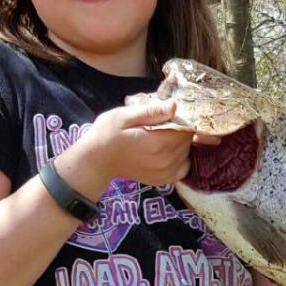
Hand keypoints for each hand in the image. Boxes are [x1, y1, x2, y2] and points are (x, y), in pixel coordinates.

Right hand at [60, 98, 214, 197]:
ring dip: (180, 144)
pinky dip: (180, 158)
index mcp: (158, 142)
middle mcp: (166, 160)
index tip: (170, 113)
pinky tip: (167, 151)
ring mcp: (165, 173)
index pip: (186, 127)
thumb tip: (175, 106)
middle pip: (188, 140)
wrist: (97, 161)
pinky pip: (183, 168)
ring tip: (163, 135)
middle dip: (181, 129)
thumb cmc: (108, 134)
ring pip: (187, 153)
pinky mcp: (163, 180)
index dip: (182, 117)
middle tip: (165, 122)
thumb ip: (151, 111)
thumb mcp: (125, 115)